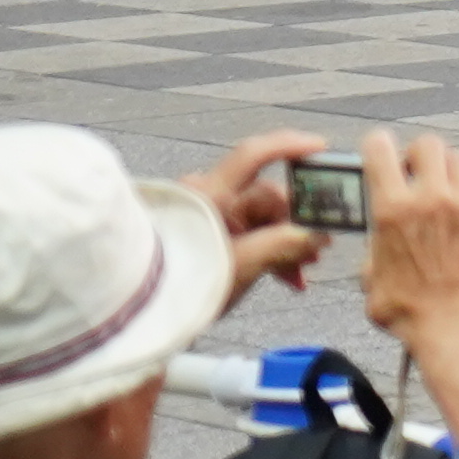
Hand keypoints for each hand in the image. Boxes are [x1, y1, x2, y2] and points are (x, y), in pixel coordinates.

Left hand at [195, 133, 330, 298]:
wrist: (137, 311)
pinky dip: (264, 251)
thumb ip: (285, 245)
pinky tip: (284, 276)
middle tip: (320, 247)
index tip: (322, 149)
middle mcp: (207, 196)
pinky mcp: (203, 235)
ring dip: (284, 243)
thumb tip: (320, 234)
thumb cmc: (183, 283)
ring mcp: (205, 215)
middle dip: (296, 222)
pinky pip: (243, 234)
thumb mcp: (241, 266)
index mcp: (212, 194)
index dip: (290, 147)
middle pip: (265, 197)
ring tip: (302, 271)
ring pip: (258, 220)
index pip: (255, 155)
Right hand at [355, 130, 458, 346]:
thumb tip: (380, 235)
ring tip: (453, 196)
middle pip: (427, 144)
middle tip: (422, 178)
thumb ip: (374, 246)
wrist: (454, 325)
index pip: (378, 147)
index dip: (379, 148)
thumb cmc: (408, 311)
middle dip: (421, 157)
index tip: (385, 158)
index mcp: (390, 208)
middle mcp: (429, 197)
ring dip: (454, 173)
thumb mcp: (369, 278)